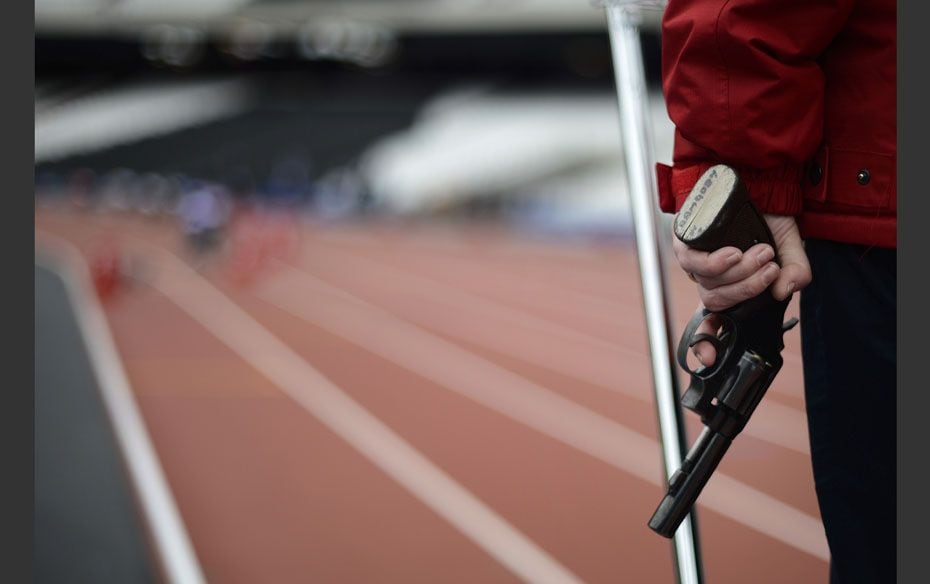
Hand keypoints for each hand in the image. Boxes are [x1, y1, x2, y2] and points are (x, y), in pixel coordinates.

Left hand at [672, 214, 811, 366]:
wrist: (754, 180)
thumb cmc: (768, 217)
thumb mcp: (790, 246)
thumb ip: (795, 271)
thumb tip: (784, 292)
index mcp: (729, 285)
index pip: (713, 321)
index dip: (708, 343)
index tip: (709, 361)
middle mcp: (709, 277)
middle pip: (719, 302)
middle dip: (748, 289)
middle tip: (771, 267)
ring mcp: (694, 260)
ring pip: (709, 284)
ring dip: (739, 273)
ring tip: (762, 252)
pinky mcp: (684, 241)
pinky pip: (693, 263)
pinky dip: (715, 262)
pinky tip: (733, 253)